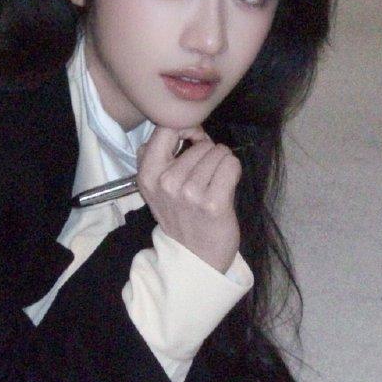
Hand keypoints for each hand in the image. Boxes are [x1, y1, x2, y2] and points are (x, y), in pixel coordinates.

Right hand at [136, 126, 241, 272]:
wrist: (196, 256)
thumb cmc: (181, 215)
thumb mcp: (156, 186)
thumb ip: (159, 154)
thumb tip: (185, 126)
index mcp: (148, 175)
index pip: (166, 129)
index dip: (187, 129)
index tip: (194, 143)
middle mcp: (166, 182)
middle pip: (201, 143)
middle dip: (208, 153)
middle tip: (205, 176)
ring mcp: (190, 193)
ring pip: (219, 152)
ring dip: (221, 163)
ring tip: (214, 184)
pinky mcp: (213, 203)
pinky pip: (231, 165)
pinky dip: (233, 171)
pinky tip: (226, 186)